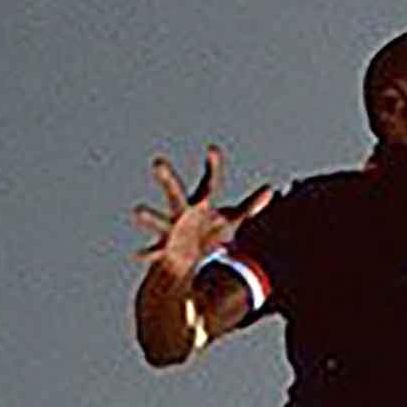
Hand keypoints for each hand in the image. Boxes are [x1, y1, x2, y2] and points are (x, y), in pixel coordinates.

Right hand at [132, 144, 258, 279]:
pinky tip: (137, 255)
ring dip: (150, 217)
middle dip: (167, 179)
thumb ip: (250, 206)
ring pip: (160, 221)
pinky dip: (148, 253)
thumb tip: (270, 189)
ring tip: (137, 211)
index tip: (213, 149)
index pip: (209, 183)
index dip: (213, 167)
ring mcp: (172, 229)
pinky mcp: (166, 249)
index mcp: (202, 204)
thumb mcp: (232, 220)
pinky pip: (156, 252)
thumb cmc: (210, 233)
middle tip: (157, 161)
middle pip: (175, 193)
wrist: (190, 258)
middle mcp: (184, 213)